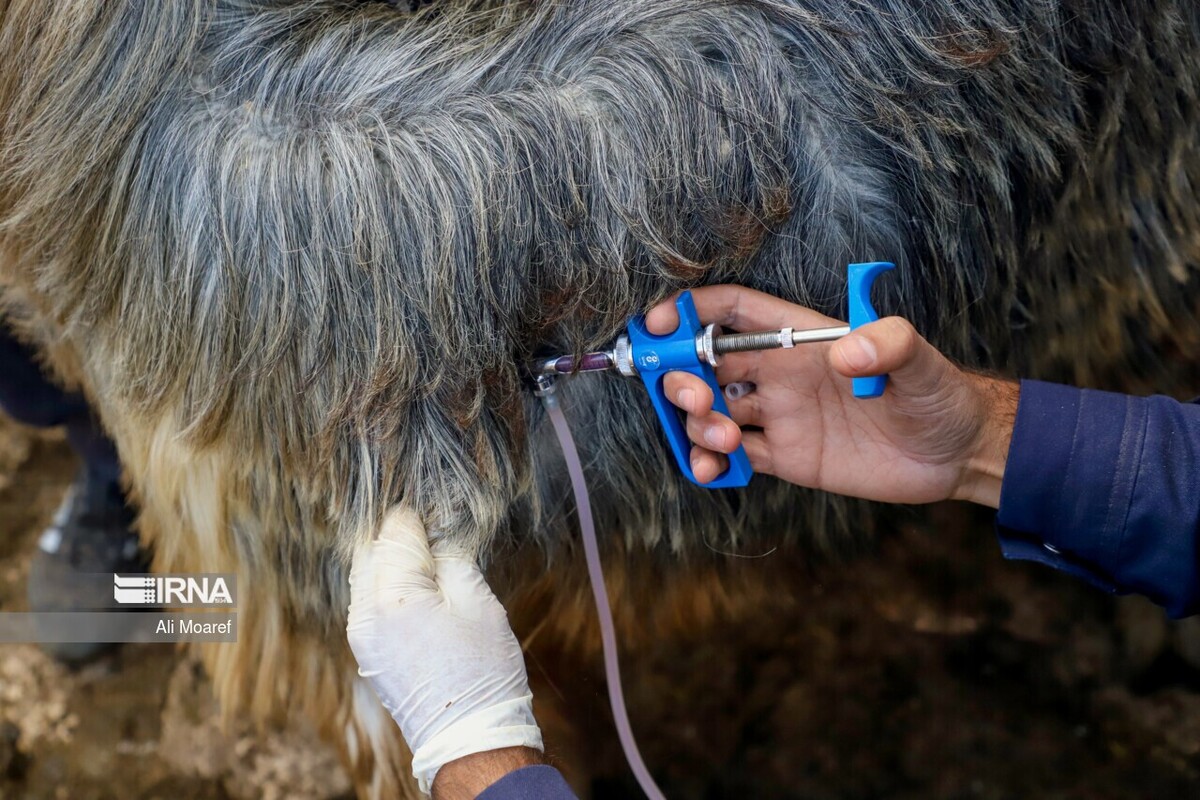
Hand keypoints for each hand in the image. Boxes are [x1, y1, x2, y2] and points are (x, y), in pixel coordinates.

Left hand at [347, 507, 542, 796]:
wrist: (469, 738)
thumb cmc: (482, 673)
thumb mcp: (478, 603)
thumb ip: (452, 558)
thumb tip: (439, 530)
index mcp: (394, 598)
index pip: (394, 531)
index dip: (418, 514)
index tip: (438, 506)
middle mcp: (365, 614)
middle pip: (370, 548)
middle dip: (398, 533)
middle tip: (432, 526)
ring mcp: (361, 635)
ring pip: (366, 573)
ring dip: (391, 557)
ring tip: (428, 554)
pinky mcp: (366, 650)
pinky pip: (369, 599)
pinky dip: (388, 584)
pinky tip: (417, 584)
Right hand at [645, 286, 1017, 506]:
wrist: (956, 454)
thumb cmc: (940, 395)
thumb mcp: (922, 362)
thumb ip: (891, 344)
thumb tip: (848, 352)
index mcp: (802, 338)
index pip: (733, 312)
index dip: (689, 311)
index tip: (657, 327)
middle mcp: (781, 374)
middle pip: (706, 364)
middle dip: (682, 377)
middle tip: (697, 399)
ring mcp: (780, 416)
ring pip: (712, 412)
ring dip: (698, 423)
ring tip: (726, 439)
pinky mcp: (786, 457)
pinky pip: (733, 456)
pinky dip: (710, 462)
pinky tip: (711, 470)